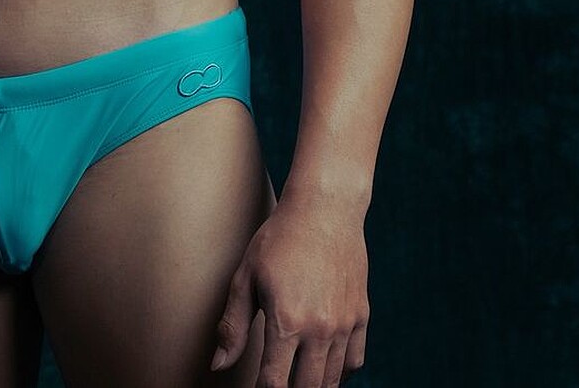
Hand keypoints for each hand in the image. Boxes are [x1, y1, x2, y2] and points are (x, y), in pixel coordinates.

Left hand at [210, 195, 368, 384]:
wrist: (324, 209)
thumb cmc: (279, 238)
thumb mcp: (246, 275)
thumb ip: (233, 325)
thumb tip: (217, 366)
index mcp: (286, 321)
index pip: (274, 383)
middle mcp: (319, 329)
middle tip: (277, 384)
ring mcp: (344, 325)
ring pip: (332, 381)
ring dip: (314, 386)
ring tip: (298, 380)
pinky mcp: (361, 316)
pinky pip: (354, 362)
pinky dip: (340, 374)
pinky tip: (324, 368)